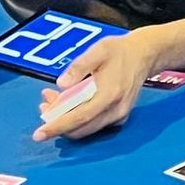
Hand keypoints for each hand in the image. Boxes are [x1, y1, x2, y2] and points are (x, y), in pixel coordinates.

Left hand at [34, 28, 158, 140]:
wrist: (145, 53)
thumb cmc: (120, 50)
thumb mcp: (99, 50)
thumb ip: (79, 66)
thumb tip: (61, 84)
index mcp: (110, 93)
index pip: (80, 117)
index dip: (57, 126)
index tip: (38, 134)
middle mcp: (116, 109)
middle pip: (80, 128)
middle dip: (57, 121)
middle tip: (45, 102)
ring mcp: (119, 115)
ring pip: (85, 129)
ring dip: (66, 121)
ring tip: (54, 100)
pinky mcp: (119, 116)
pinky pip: (94, 125)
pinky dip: (78, 120)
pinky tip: (72, 104)